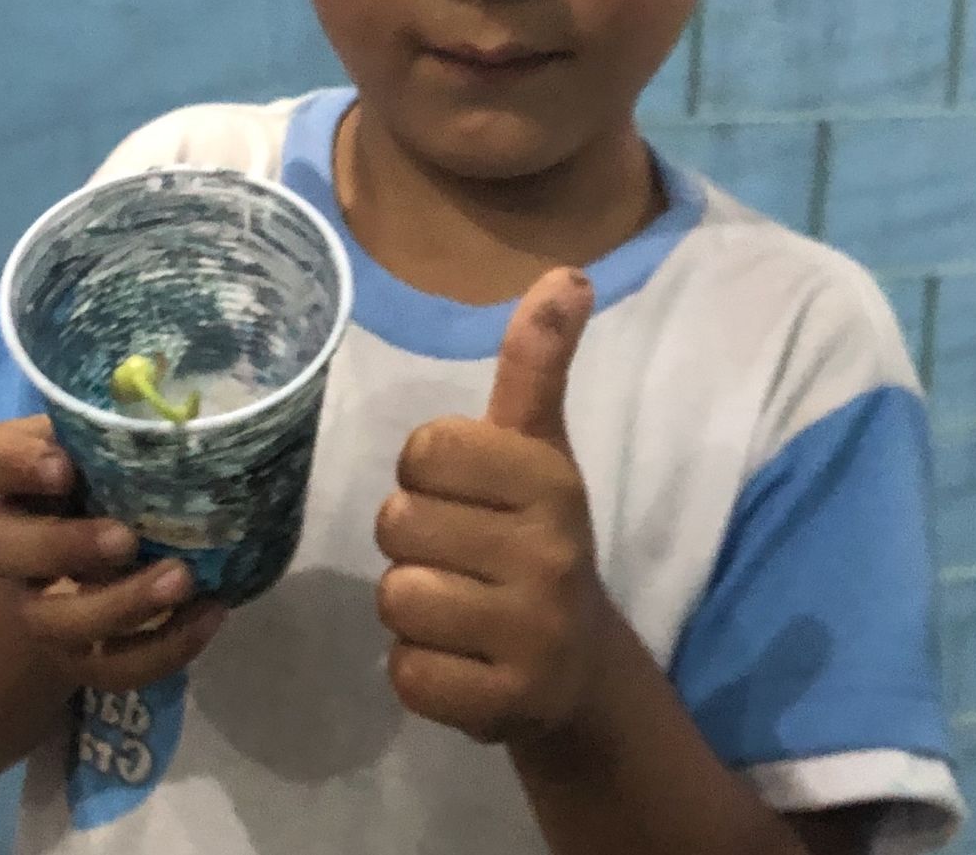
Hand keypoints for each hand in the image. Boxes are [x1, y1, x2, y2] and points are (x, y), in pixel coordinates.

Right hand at [0, 415, 227, 690]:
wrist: (103, 570)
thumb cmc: (116, 487)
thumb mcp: (113, 449)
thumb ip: (128, 433)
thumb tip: (188, 419)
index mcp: (18, 480)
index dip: (14, 465)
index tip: (65, 466)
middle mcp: (13, 545)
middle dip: (61, 545)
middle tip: (125, 538)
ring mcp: (41, 605)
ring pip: (51, 621)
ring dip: (120, 605)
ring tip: (184, 580)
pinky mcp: (81, 656)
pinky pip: (110, 667)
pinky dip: (164, 646)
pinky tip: (210, 612)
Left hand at [374, 267, 604, 746]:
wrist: (579, 671)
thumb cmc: (535, 540)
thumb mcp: (538, 450)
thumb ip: (537, 365)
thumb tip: (564, 272)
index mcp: (550, 479)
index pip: (424, 449)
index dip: (426, 473)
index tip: (467, 494)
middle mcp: (550, 553)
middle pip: (397, 523)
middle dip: (413, 541)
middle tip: (461, 559)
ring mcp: (531, 633)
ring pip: (395, 598)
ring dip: (411, 608)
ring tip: (461, 611)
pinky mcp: (505, 703)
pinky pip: (406, 673)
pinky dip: (419, 671)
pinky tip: (463, 663)